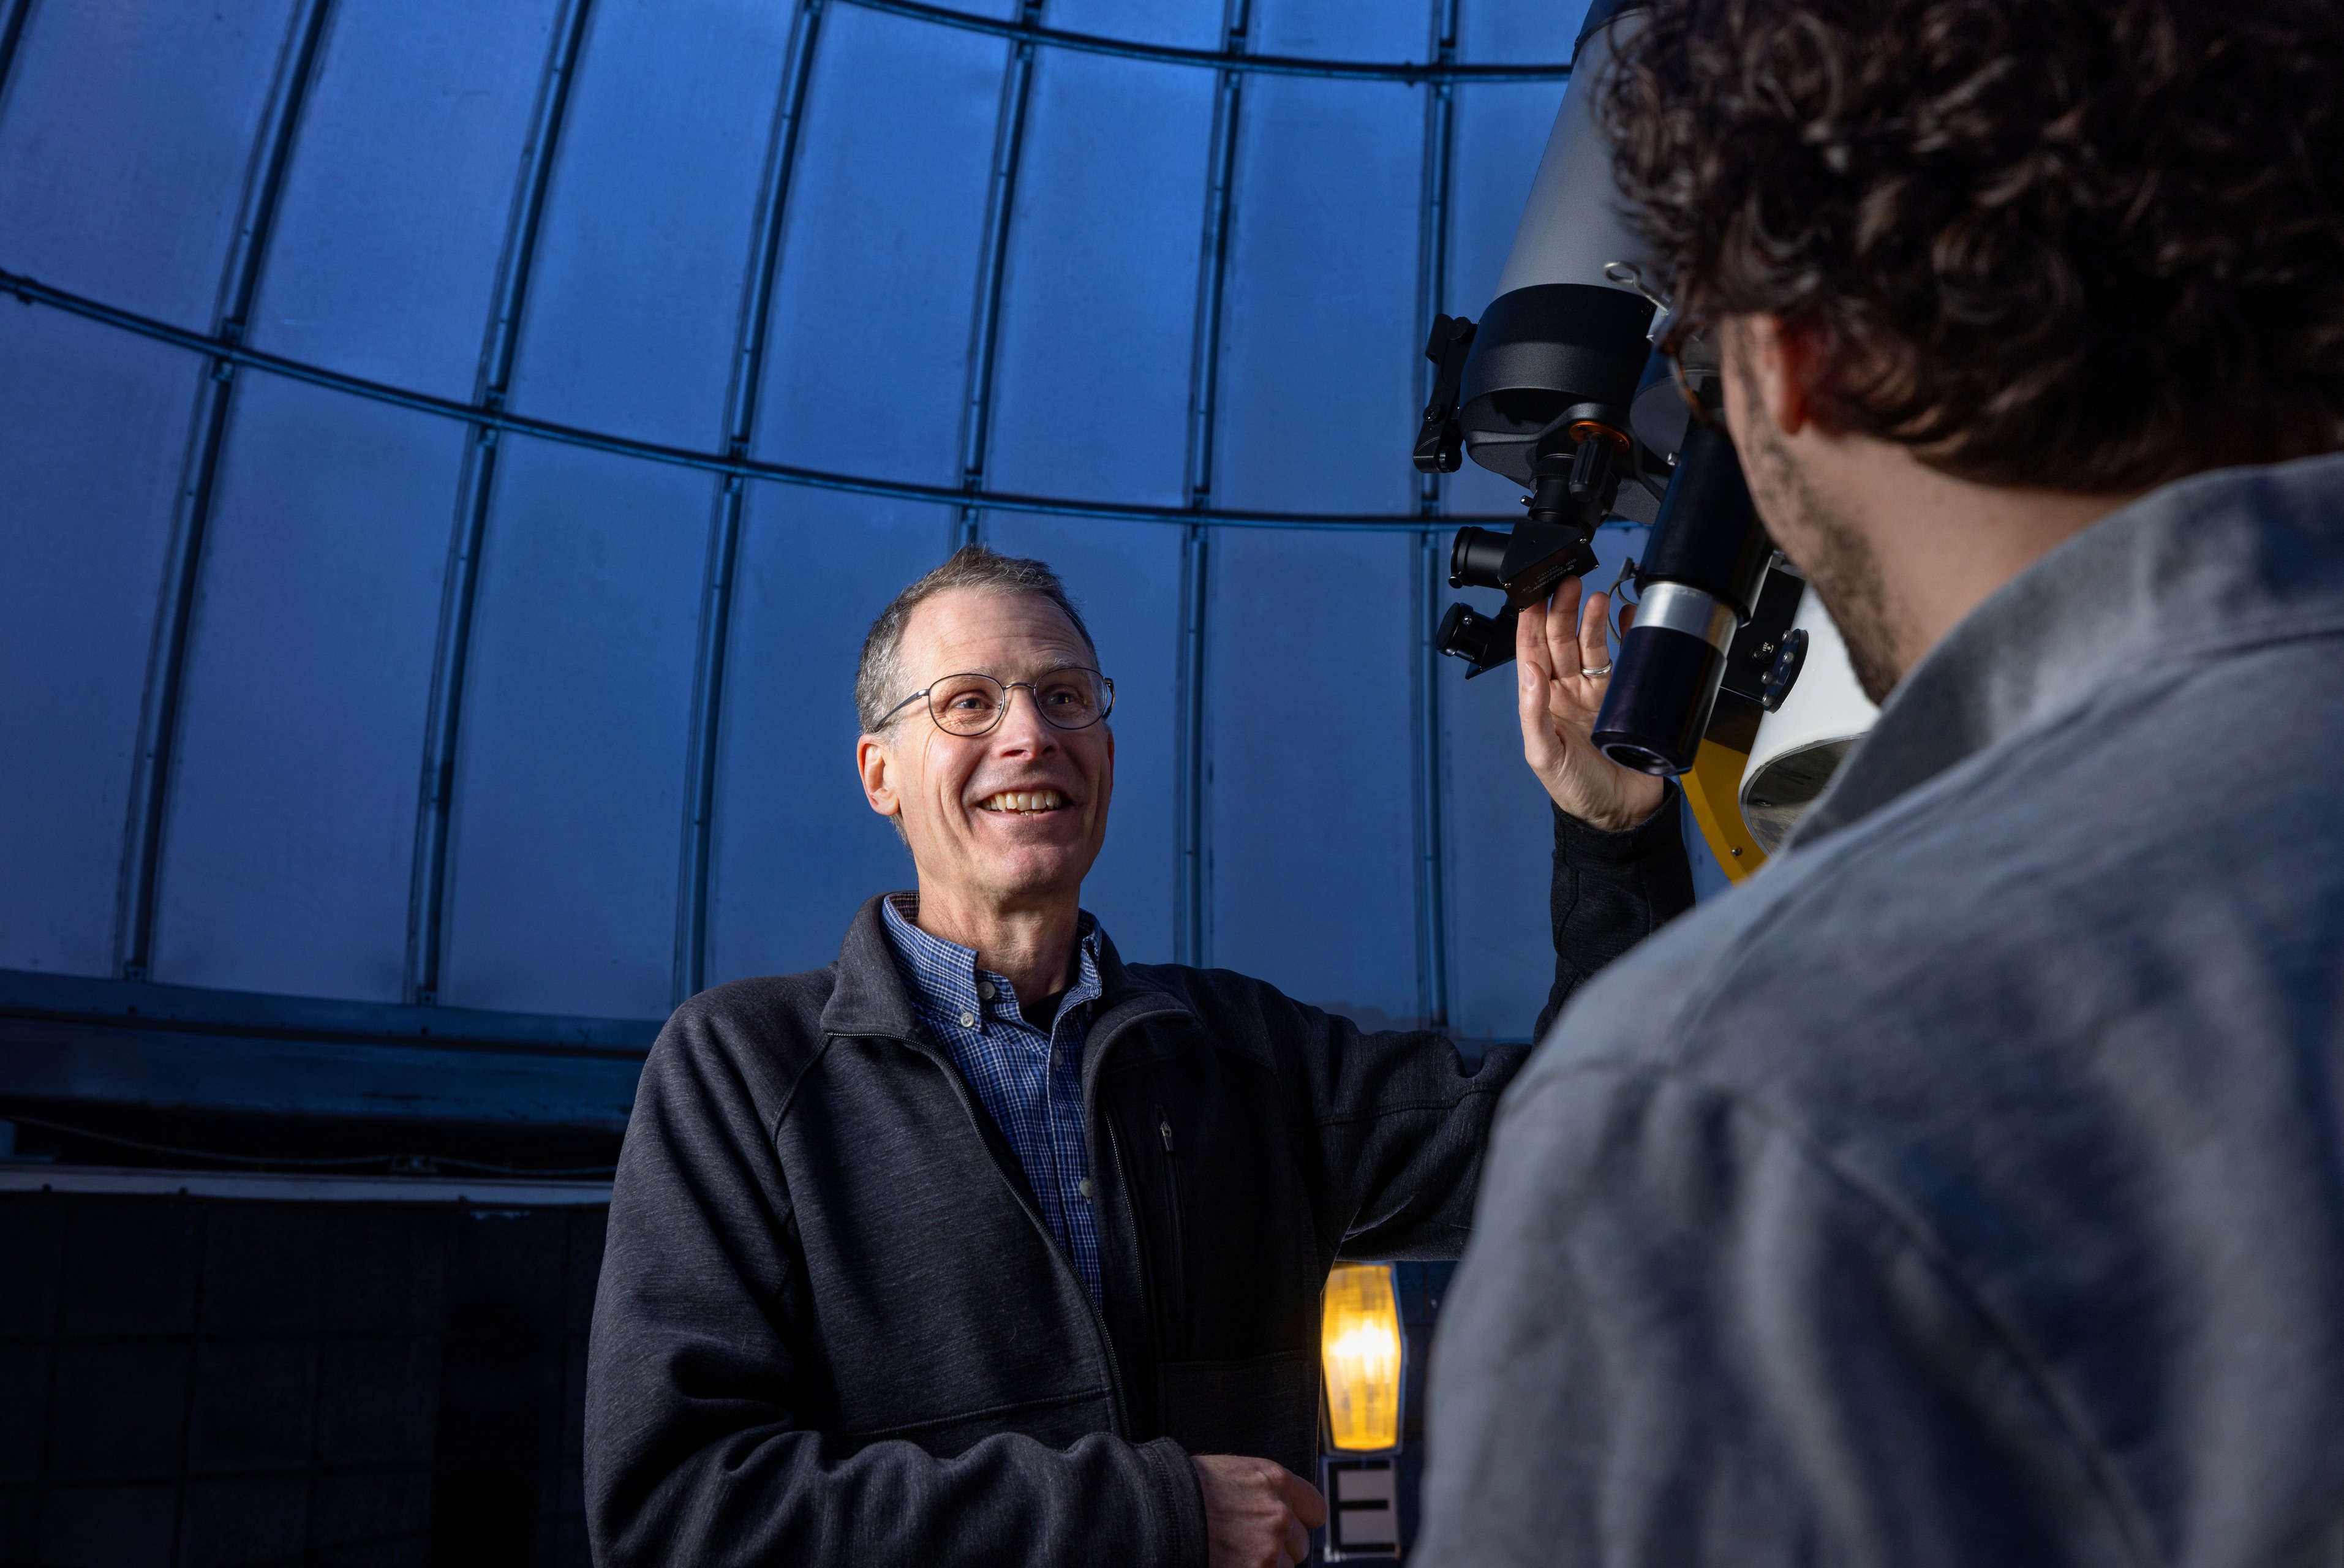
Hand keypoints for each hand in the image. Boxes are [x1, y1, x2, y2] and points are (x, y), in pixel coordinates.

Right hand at [1193, 1454, 1325, 1567]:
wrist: (1157, 1510)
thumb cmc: (1185, 1489)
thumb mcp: (1232, 1473)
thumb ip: (1262, 1490)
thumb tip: (1277, 1508)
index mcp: (1275, 1480)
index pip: (1315, 1509)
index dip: (1299, 1520)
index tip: (1287, 1527)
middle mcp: (1280, 1514)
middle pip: (1300, 1544)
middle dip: (1279, 1547)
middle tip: (1247, 1543)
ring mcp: (1269, 1549)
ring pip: (1284, 1567)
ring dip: (1265, 1565)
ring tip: (1233, 1554)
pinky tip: (1228, 1561)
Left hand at [1518, 575, 1667, 832]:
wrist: (1623, 814)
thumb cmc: (1577, 791)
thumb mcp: (1545, 756)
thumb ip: (1532, 715)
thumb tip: (1527, 673)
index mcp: (1542, 703)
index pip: (1531, 653)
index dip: (1531, 624)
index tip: (1533, 597)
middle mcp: (1567, 692)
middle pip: (1561, 640)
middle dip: (1563, 610)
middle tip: (1569, 585)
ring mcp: (1597, 691)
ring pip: (1591, 643)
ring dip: (1592, 618)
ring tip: (1596, 597)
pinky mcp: (1626, 695)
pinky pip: (1624, 656)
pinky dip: (1626, 634)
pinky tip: (1626, 616)